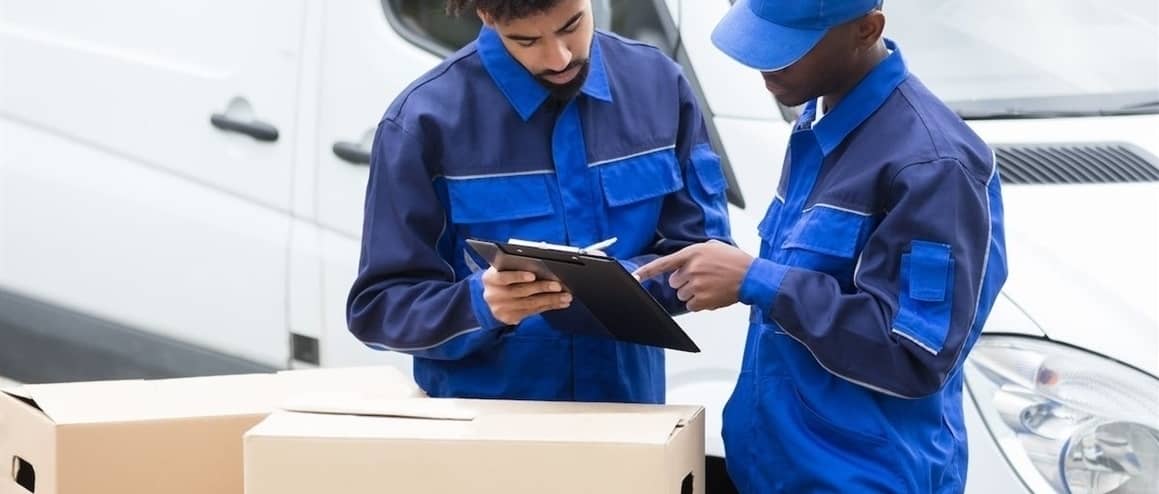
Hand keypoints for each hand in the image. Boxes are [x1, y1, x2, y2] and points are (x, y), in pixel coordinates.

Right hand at [482, 268, 571, 324]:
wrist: (490, 299)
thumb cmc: (502, 278)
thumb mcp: (502, 270)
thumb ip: (515, 267)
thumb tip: (541, 267)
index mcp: (490, 278)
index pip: (503, 277)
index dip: (518, 276)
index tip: (532, 275)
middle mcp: (493, 295)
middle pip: (521, 292)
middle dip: (542, 288)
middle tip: (558, 286)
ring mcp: (501, 309)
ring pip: (530, 304)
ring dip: (550, 300)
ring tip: (565, 296)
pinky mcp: (509, 318)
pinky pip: (532, 312)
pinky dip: (548, 306)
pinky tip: (560, 303)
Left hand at [632, 240, 752, 311]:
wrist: (751, 276)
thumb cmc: (734, 261)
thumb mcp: (712, 246)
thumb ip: (693, 252)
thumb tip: (682, 262)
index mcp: (693, 253)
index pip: (664, 263)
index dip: (647, 271)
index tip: (634, 277)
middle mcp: (692, 269)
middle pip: (674, 282)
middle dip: (684, 281)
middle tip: (702, 277)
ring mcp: (696, 285)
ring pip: (682, 294)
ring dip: (693, 292)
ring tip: (710, 285)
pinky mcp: (702, 300)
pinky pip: (690, 305)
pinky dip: (699, 302)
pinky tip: (712, 294)